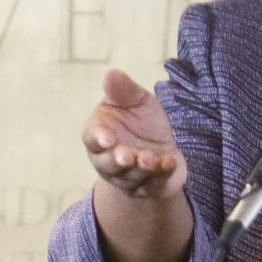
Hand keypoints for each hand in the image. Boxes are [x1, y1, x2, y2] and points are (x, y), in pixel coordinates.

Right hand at [81, 69, 184, 203]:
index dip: (98, 139)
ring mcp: (127, 178)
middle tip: (126, 155)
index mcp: (99, 135)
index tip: (107, 138)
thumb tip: (109, 73)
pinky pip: (153, 186)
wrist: (161, 147)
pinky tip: (170, 163)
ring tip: (150, 158)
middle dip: (117, 160)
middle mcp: (108, 160)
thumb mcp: (135, 100)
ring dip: (140, 169)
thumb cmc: (141, 120)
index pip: (91, 138)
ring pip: (130, 178)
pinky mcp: (149, 188)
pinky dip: (161, 176)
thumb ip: (122, 90)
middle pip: (107, 164)